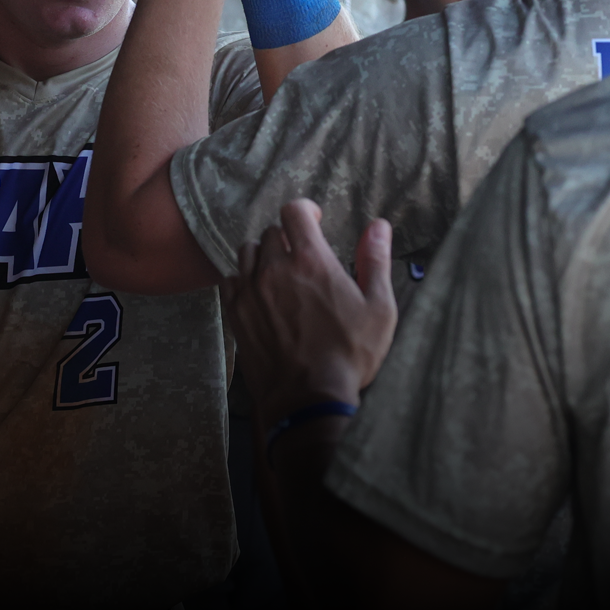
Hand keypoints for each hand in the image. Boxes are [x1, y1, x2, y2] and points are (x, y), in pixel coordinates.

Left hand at [224, 200, 399, 432]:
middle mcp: (276, 269)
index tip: (313, 219)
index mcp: (312, 261)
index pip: (294, 211)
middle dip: (288, 239)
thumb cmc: (349, 356)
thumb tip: (378, 227)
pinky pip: (230, 279)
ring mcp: (251, 290)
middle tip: (302, 258)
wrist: (307, 398)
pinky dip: (243, 279)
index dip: (304, 210)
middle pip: (271, 232)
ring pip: (248, 252)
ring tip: (279, 274)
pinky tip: (259, 294)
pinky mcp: (236, 312)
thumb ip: (376, 261)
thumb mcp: (379, 309)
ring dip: (263, 256)